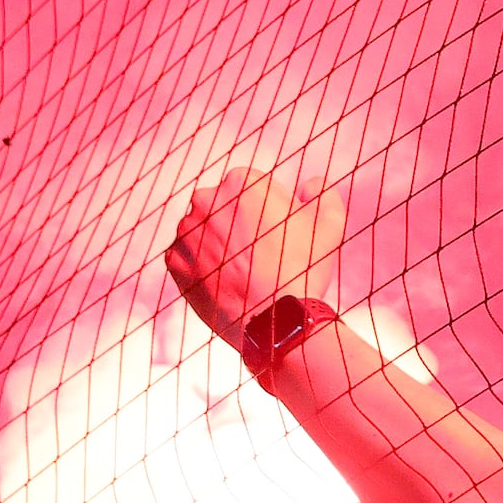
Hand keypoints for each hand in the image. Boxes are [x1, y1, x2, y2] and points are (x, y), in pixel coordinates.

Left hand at [168, 163, 347, 340]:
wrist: (275, 320)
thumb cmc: (304, 268)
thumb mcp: (328, 223)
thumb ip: (322, 193)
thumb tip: (309, 184)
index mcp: (241, 181)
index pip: (250, 189)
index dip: (266, 211)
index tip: (274, 234)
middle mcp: (206, 199)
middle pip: (223, 207)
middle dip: (237, 224)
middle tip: (257, 253)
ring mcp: (186, 231)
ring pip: (202, 231)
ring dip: (217, 243)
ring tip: (241, 270)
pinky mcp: (174, 261)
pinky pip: (187, 257)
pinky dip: (202, 266)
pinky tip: (224, 280)